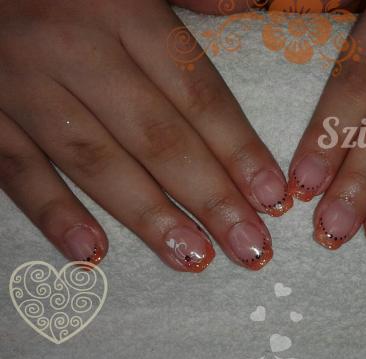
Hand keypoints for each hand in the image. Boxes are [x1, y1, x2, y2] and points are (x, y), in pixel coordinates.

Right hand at [0, 0, 292, 271]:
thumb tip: (246, 7)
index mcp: (124, 9)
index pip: (197, 93)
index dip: (239, 150)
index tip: (272, 197)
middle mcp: (76, 49)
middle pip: (158, 138)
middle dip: (210, 199)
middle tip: (250, 246)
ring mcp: (23, 82)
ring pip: (96, 161)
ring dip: (150, 218)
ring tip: (195, 259)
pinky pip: (16, 168)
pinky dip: (53, 213)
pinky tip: (92, 252)